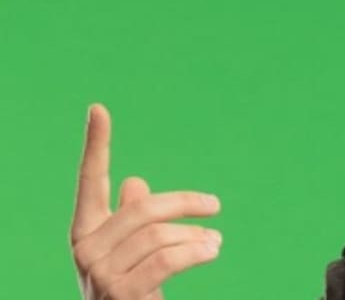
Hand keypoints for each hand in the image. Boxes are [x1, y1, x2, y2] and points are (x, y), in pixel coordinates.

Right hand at [69, 103, 223, 299]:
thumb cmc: (133, 288)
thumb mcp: (130, 251)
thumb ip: (132, 218)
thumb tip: (134, 182)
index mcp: (85, 230)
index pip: (90, 181)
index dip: (95, 146)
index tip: (99, 108)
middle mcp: (85, 249)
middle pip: (143, 208)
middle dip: (185, 204)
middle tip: (215, 206)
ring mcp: (99, 274)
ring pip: (160, 235)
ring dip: (196, 237)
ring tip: (214, 242)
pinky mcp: (120, 294)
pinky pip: (167, 259)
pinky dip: (196, 251)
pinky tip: (211, 250)